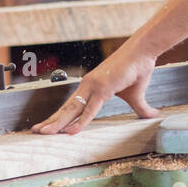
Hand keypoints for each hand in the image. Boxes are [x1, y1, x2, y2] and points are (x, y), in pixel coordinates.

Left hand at [32, 47, 159, 134]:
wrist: (142, 53)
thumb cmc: (137, 70)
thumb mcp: (136, 96)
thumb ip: (140, 108)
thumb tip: (152, 116)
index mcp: (91, 87)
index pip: (72, 105)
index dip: (59, 116)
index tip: (48, 125)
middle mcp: (88, 86)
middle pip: (66, 108)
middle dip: (51, 121)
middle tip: (36, 131)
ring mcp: (93, 86)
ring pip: (72, 110)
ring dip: (58, 123)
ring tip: (44, 133)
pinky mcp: (103, 88)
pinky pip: (90, 109)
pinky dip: (80, 121)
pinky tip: (70, 131)